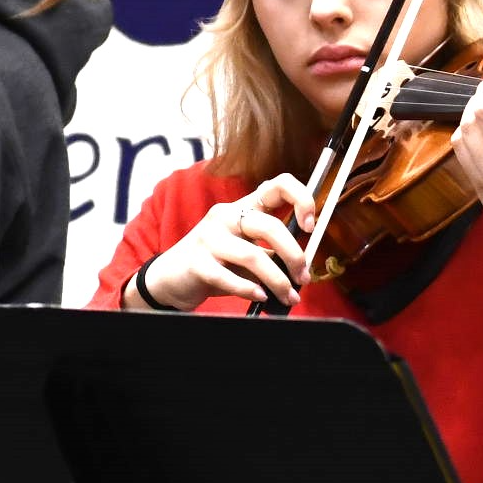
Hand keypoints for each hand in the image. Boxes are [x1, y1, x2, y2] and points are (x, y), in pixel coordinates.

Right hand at [134, 172, 314, 310]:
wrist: (171, 280)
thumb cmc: (216, 265)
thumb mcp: (247, 254)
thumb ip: (271, 253)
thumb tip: (303, 267)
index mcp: (242, 208)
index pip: (276, 186)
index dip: (300, 199)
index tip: (310, 226)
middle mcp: (225, 216)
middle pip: (269, 226)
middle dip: (294, 255)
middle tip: (304, 278)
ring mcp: (208, 238)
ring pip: (253, 256)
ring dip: (278, 281)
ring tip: (288, 296)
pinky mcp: (196, 262)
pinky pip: (229, 277)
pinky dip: (249, 289)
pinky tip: (260, 296)